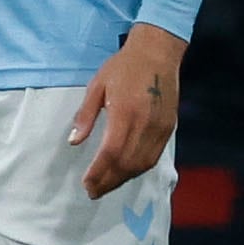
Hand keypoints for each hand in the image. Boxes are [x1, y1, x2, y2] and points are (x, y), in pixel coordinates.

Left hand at [68, 23, 185, 197]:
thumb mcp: (97, 85)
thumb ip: (85, 115)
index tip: (86, 183)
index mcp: (125, 112)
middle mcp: (145, 124)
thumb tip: (74, 141)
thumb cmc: (123, 66)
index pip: (111, 152)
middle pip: (127, 163)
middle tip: (93, 192)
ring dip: (123, 179)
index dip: (99, 171)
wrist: (158, 52)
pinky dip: (138, 169)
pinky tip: (126, 173)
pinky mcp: (169, 128)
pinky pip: (154, 156)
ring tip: (106, 186)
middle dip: (109, 181)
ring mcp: (160, 128)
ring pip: (142, 163)